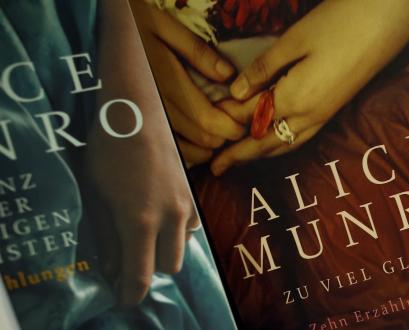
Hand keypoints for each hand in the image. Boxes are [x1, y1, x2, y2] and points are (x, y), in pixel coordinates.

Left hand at [85, 118, 199, 304]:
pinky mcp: (193, 197)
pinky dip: (175, 232)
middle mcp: (170, 218)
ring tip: (142, 232)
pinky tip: (158, 215)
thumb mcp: (96, 195)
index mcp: (140, 221)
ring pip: (181, 248)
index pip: (140, 275)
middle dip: (149, 269)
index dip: (131, 294)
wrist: (138, 113)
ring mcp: (186, 207)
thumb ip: (106, 236)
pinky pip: (188, 229)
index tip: (124, 303)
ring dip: (163, 249)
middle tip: (128, 259)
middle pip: (168, 267)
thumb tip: (112, 270)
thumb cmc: (108, 151)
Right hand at [130, 1, 244, 163]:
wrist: (89, 29)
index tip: (241, 123)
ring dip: (206, 147)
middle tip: (233, 126)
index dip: (230, 127)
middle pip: (199, 137)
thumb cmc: (128, 21)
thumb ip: (196, 52)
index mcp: (164, 81)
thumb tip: (227, 76)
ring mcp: (141, 117)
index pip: (207, 119)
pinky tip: (193, 142)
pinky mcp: (131, 123)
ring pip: (183, 149)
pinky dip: (184, 152)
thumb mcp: (162, 25)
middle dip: (223, 137)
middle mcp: (153, 105)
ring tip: (216, 135)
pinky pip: (162, 149)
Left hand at [210, 0, 408, 174]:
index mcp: (296, 98)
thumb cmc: (340, 24)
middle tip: (215, 168)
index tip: (206, 132)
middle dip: (240, 156)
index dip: (227, 126)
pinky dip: (280, 145)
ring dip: (261, 154)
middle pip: (267, 143)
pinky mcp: (333, 109)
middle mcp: (310, 115)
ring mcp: (325, 115)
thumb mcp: (294, 41)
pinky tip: (273, 141)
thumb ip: (264, 69)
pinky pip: (301, 137)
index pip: (251, 120)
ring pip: (286, 144)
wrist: (386, 24)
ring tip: (239, 160)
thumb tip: (237, 93)